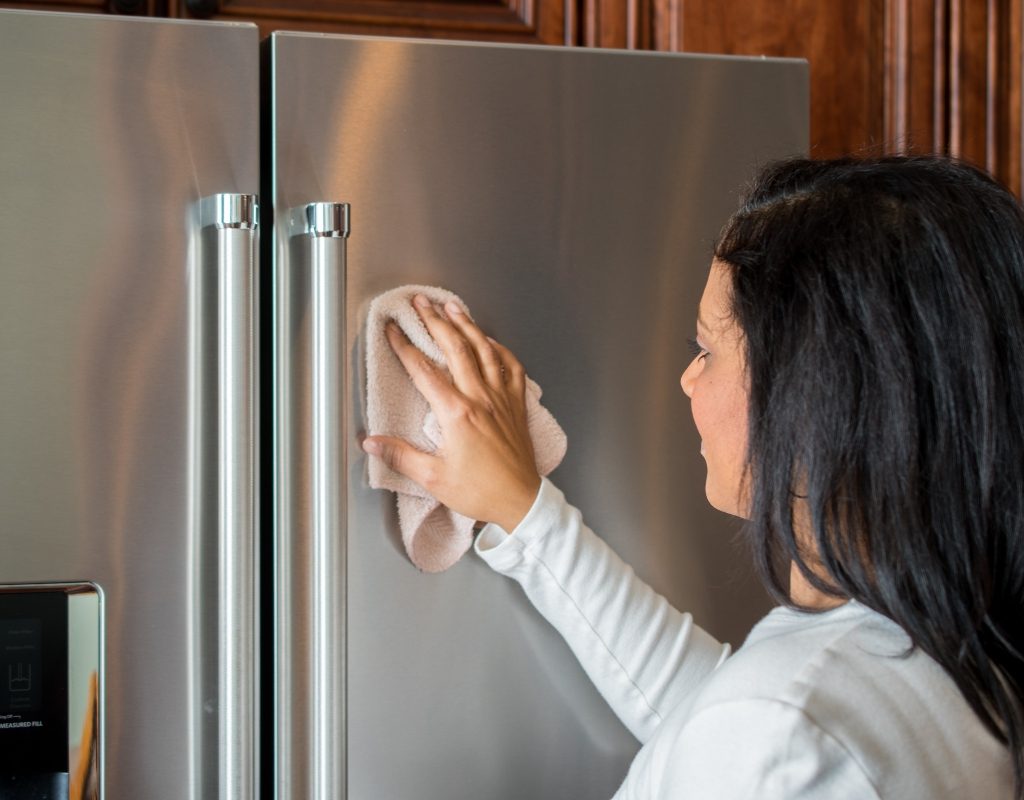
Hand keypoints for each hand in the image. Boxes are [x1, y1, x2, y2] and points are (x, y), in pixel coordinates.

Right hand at [361, 294, 541, 532]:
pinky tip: (491, 341)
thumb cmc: (480, 491)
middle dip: (434, 322)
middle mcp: (480, 399)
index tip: (392, 330)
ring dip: (467, 325)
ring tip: (452, 307)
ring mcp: (501, 399)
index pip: (424, 370)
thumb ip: (400, 455)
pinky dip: (501, 350)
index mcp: (456, 414)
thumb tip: (371, 443)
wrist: (520, 501)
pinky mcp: (516, 405)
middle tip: (420, 303)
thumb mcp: (433, 477)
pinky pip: (512, 368)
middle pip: (455, 348)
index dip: (405, 346)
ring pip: (485, 351)